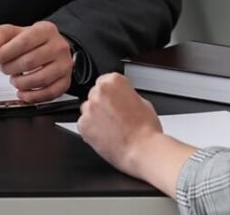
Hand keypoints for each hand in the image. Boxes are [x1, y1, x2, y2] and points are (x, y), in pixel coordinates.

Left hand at [0, 21, 72, 102]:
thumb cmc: (29, 41)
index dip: (4, 53)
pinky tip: (22, 93)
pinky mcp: (66, 81)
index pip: (23, 42)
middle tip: (3, 69)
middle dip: (10, 68)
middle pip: (30, 62)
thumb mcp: (12, 32)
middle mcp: (59, 47)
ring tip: (13, 79)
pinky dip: (32, 97)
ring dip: (20, 83)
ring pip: (40, 79)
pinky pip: (49, 93)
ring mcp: (64, 65)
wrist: (50, 47)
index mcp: (46, 30)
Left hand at [78, 73, 194, 196]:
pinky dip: (91, 130)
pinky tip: (105, 135)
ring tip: (111, 128)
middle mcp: (99, 92)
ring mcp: (89, 108)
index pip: (105, 81)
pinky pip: (83, 124)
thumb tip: (120, 97)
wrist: (142, 149)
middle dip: (102, 104)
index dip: (112, 93)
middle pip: (95, 94)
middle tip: (115, 116)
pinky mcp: (83, 124)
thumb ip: (125, 95)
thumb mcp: (142, 101)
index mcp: (114, 81)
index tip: (115, 100)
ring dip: (96, 116)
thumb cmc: (146, 129)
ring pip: (88, 109)